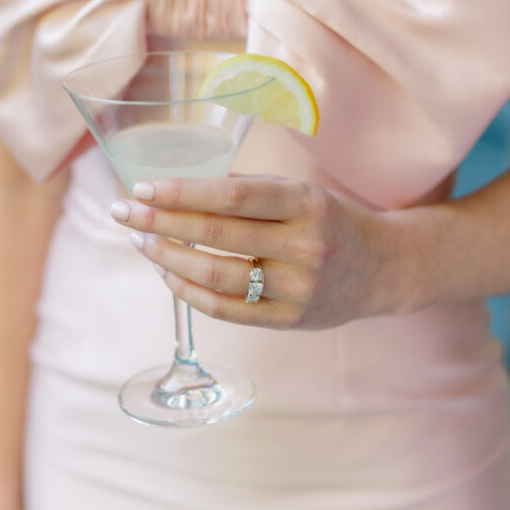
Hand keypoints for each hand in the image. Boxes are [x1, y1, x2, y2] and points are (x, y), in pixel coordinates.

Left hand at [111, 175, 404, 329]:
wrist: (386, 267)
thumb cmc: (331, 220)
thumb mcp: (303, 192)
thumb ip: (250, 190)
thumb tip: (180, 188)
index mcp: (307, 203)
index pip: (234, 195)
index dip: (183, 192)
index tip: (143, 188)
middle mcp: (305, 246)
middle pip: (218, 236)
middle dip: (161, 223)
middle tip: (123, 213)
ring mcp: (299, 288)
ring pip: (217, 276)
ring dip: (169, 259)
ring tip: (141, 243)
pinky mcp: (291, 321)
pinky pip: (228, 310)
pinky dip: (190, 292)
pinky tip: (169, 274)